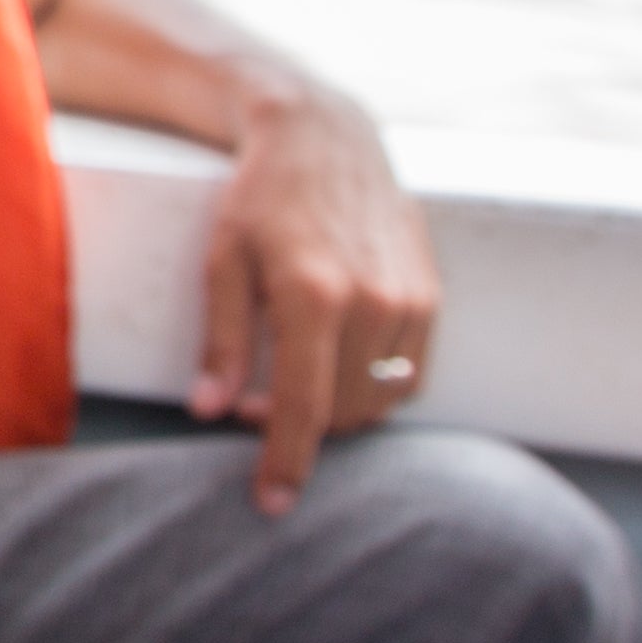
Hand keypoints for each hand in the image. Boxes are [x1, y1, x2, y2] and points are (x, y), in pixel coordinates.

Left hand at [188, 80, 440, 513]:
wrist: (327, 139)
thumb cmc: (260, 199)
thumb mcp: (221, 260)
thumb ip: (220, 339)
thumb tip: (210, 411)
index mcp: (312, 293)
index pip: (303, 405)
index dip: (286, 461)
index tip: (271, 502)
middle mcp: (372, 301)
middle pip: (343, 412)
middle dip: (301, 431)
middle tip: (256, 410)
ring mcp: (409, 300)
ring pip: (379, 401)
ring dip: (337, 414)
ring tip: (290, 387)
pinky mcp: (431, 297)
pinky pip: (410, 377)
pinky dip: (374, 391)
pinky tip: (336, 370)